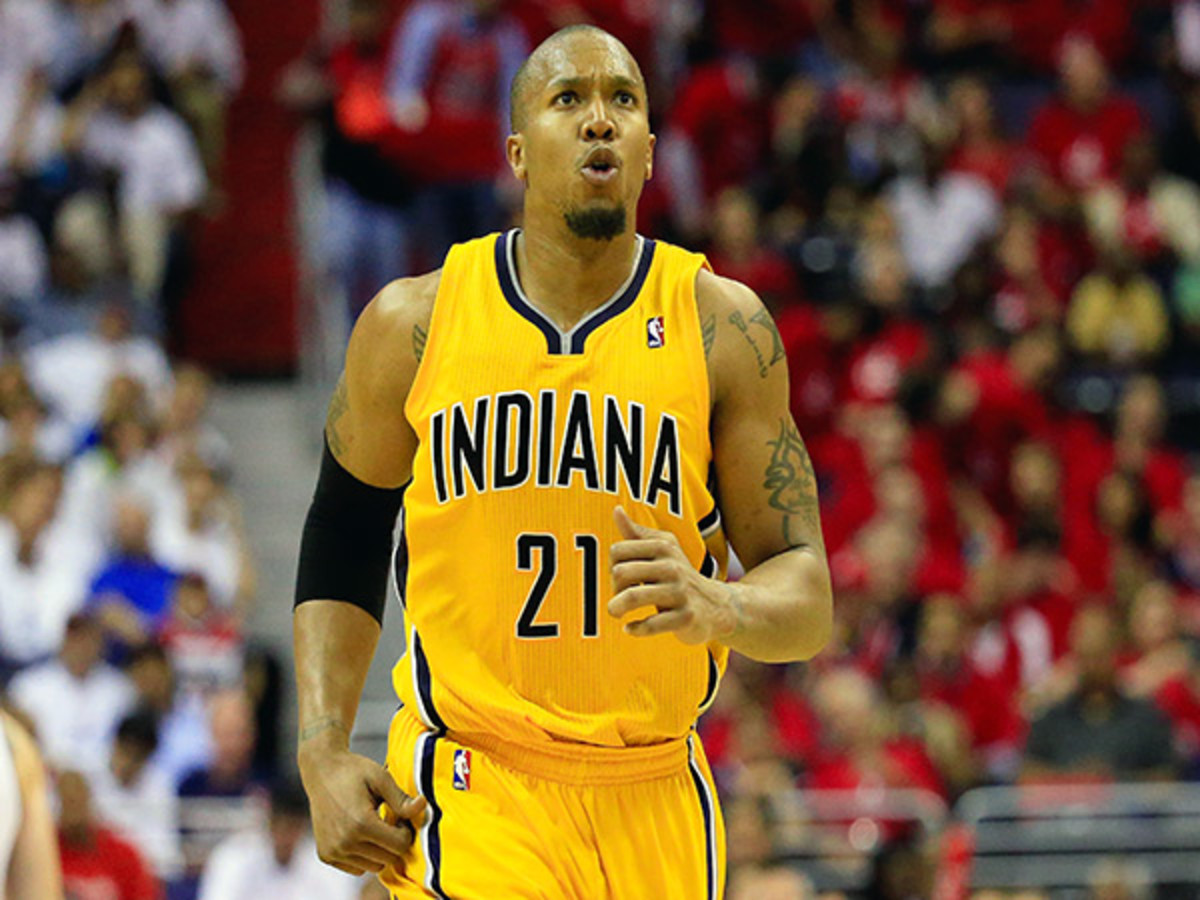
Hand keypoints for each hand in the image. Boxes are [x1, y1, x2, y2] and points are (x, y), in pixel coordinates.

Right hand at [298, 740, 425, 876]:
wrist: (322, 770)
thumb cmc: (353, 771)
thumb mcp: (381, 778)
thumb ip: (401, 798)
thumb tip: (422, 806)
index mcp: (360, 823)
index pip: (399, 845)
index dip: (405, 831)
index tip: (398, 816)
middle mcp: (344, 842)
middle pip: (388, 859)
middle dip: (394, 841)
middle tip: (388, 820)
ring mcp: (333, 851)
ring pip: (374, 866)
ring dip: (380, 851)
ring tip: (375, 826)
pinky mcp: (326, 855)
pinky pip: (357, 868)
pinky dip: (364, 857)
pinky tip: (362, 835)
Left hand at [608, 506, 736, 644]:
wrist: (718, 606)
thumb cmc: (679, 576)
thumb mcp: (663, 550)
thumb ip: (637, 533)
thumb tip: (616, 510)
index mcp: (663, 547)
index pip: (618, 551)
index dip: (612, 567)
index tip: (621, 580)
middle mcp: (672, 567)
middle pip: (621, 573)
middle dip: (613, 589)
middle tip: (619, 598)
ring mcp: (680, 592)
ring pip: (633, 597)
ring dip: (615, 608)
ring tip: (615, 612)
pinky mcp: (685, 617)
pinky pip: (650, 624)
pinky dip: (634, 628)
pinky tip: (630, 628)